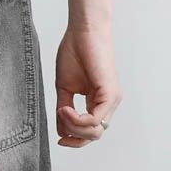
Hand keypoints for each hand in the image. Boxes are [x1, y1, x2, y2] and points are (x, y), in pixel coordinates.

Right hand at [54, 24, 121, 147]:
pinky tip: (66, 109)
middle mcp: (108, 103)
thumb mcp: (65, 89)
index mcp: (98, 102)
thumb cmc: (74, 53)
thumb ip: (64, 112)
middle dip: (74, 135)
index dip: (75, 140)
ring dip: (74, 127)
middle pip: (94, 136)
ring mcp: (111, 99)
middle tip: (60, 119)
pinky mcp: (110, 93)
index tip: (59, 138)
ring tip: (62, 111)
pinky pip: (95, 119)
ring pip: (95, 131)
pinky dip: (78, 119)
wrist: (83, 31)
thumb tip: (62, 132)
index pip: (91, 132)